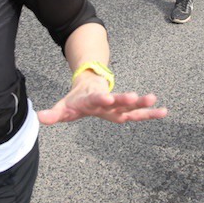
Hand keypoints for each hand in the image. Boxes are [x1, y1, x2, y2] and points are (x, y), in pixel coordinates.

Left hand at [37, 72, 167, 124]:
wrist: (88, 84)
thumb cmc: (76, 100)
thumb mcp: (63, 107)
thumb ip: (54, 114)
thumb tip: (39, 117)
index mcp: (90, 100)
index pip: (95, 99)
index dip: (100, 99)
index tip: (106, 97)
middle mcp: (106, 101)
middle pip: (116, 100)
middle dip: (124, 99)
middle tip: (134, 96)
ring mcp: (117, 105)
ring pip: (130, 105)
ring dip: (141, 104)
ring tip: (154, 99)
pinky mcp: (124, 109)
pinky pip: (138, 113)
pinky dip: (150, 113)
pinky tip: (164, 112)